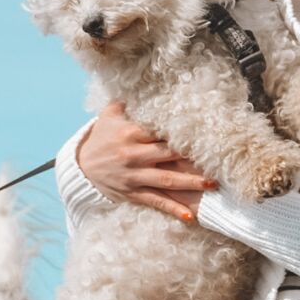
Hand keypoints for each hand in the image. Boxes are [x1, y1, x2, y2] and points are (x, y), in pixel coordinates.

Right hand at [75, 100, 217, 222]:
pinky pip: (156, 202)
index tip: (205, 133)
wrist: (81, 167)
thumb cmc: (101, 138)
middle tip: (219, 159)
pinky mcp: (133, 193)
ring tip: (212, 184)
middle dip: (193, 159)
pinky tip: (189, 216)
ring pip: (167, 181)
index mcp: (131, 133)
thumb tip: (147, 84)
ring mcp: (134, 176)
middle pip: (169, 156)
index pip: (161, 132)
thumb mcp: (110, 115)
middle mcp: (134, 155)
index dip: (183, 132)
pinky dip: (173, 209)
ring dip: (191, 183)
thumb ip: (129, 102)